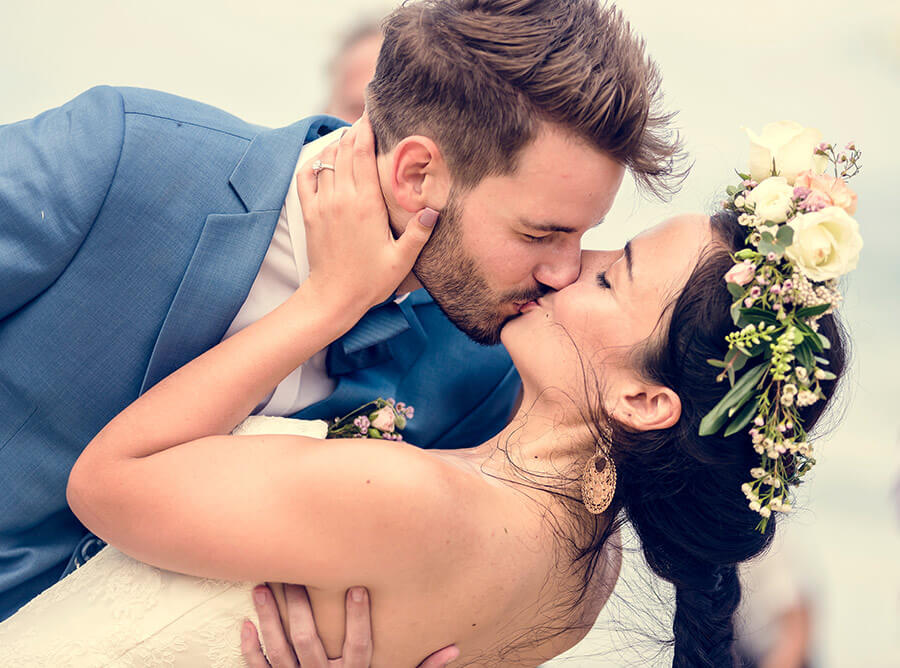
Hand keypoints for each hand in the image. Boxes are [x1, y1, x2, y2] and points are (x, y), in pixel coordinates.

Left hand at [240, 583, 458, 667]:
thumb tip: (453, 650)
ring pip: (279, 649)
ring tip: (262, 586)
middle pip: (309, 640)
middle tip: (294, 572)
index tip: (359, 586)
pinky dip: (249, 649)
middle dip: (300, 606)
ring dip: (269, 618)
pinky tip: (244, 623)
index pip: (359, 645)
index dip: (359, 617)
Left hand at [297, 114, 437, 317]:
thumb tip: (434, 210)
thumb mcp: (402, 260)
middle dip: (355, 131)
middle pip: (345, 150)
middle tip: (366, 119)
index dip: (367, 130)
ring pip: (327, 160)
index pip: (363, 154)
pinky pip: (306, 177)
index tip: (374, 114)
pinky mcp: (310, 213)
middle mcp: (342, 198)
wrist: (333, 298)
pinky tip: (324, 159)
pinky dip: (314, 163)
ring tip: (351, 135)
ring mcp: (323, 204)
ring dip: (338, 144)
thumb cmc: (370, 281)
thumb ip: (419, 233)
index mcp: (366, 204)